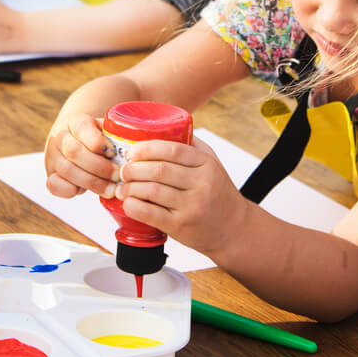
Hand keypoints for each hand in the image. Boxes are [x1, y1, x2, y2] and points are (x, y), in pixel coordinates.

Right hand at [44, 113, 117, 198]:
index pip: (83, 128)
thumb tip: (140, 145)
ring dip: (92, 182)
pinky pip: (54, 185)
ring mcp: (53, 156)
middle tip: (118, 176)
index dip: (99, 143)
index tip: (115, 154)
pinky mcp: (50, 174)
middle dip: (100, 167)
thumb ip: (117, 136)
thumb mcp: (106, 130)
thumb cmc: (97, 138)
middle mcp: (60, 138)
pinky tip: (87, 192)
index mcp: (75, 122)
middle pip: (75, 152)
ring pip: (67, 170)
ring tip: (111, 190)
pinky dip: (71, 191)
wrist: (73, 141)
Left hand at [115, 136, 249, 255]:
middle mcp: (201, 184)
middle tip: (123, 170)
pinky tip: (128, 203)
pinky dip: (133, 206)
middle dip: (133, 169)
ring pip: (151, 190)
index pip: (172, 150)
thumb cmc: (219, 195)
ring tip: (122, 187)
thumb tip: (164, 127)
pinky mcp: (181, 226)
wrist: (234, 229)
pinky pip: (150, 213)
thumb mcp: (213, 166)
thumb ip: (192, 147)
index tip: (131, 152)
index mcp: (207, 165)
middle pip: (159, 170)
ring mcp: (191, 206)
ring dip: (130, 188)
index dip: (146, 148)